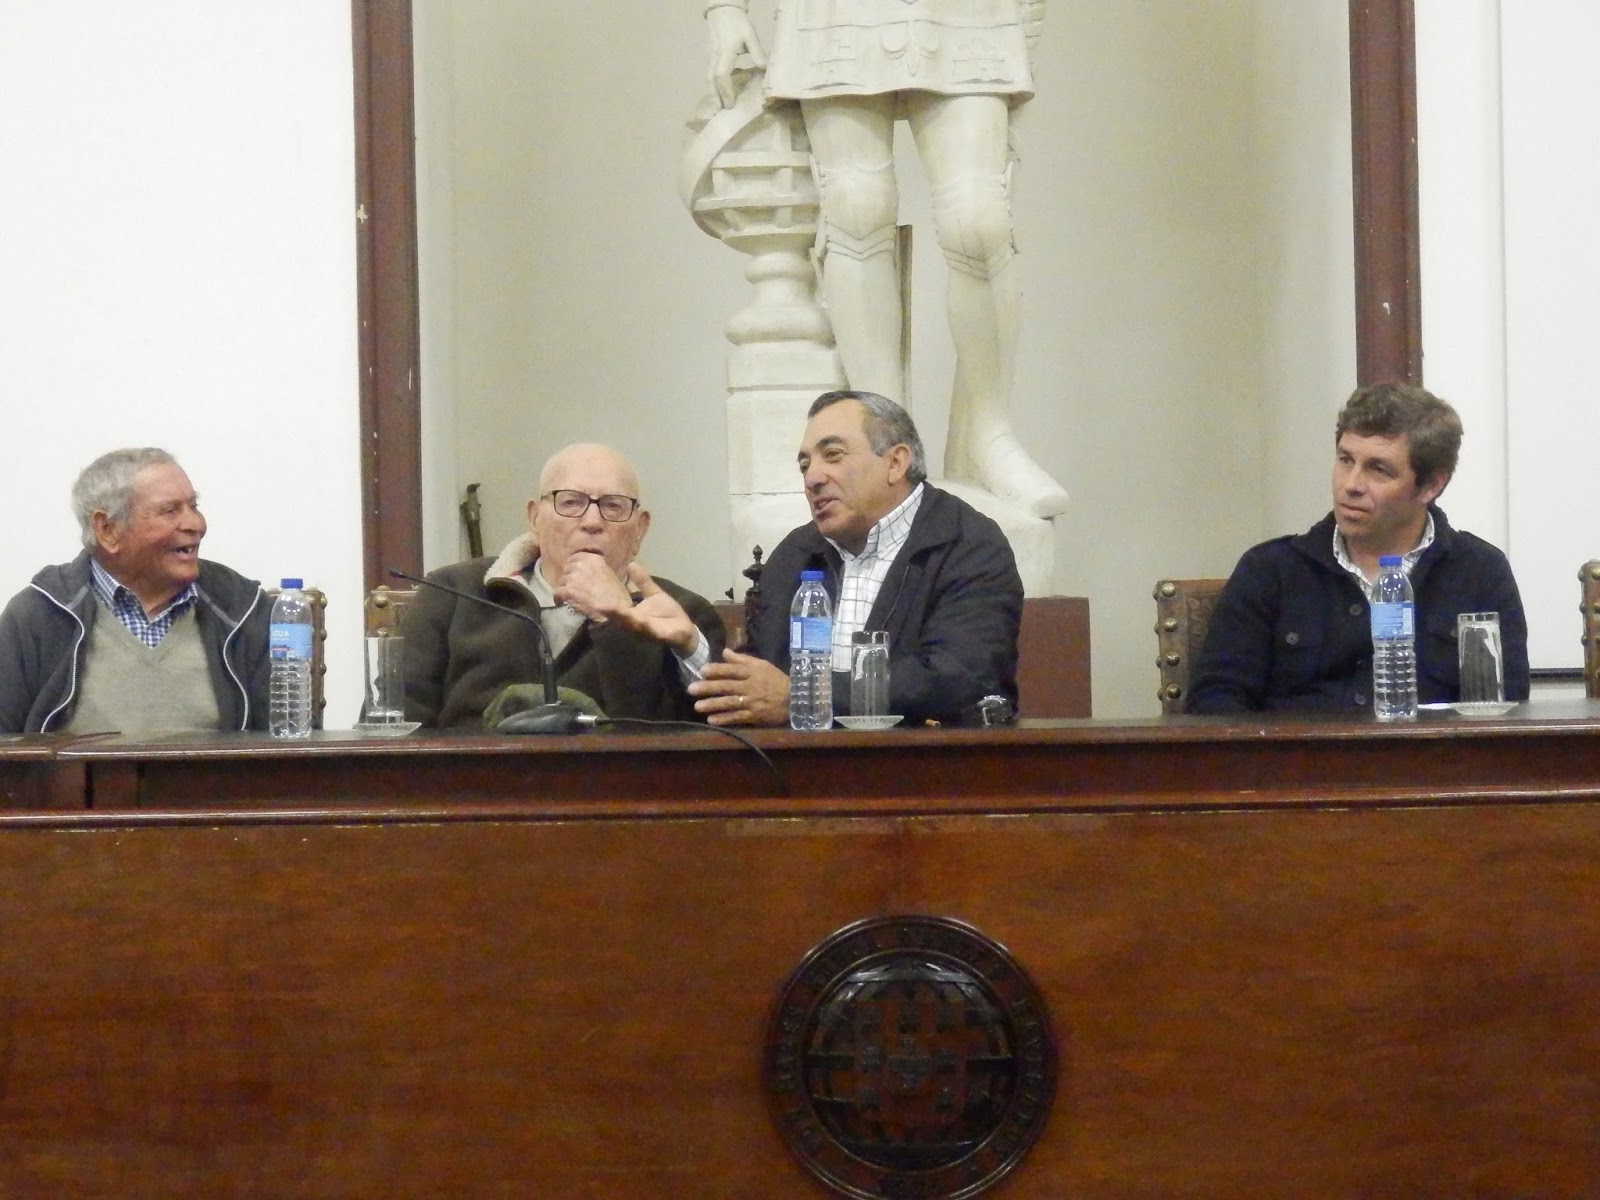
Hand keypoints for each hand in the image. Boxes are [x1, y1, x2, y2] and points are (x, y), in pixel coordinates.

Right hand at [555, 559, 698, 654]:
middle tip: (595, 603)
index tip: (593, 596)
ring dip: (622, 618)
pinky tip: (639, 620)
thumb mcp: (654, 594)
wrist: (685, 629)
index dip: (606, 604)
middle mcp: (636, 624)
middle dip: (609, 611)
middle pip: (620, 618)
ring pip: (632, 624)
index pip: (617, 609)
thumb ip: (642, 581)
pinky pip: (650, 629)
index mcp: (634, 614)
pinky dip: (644, 624)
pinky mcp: (659, 634)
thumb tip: (631, 564)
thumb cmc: (668, 613)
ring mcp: (647, 630)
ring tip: (609, 609)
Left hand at [689, 649, 789, 725]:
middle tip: (691, 689)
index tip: (702, 670)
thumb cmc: (776, 680)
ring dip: (713, 705)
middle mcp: (751, 687)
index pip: (732, 670)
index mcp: (752, 672)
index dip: (717, 670)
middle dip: (708, 687)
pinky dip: (724, 719)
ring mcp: (752, 702)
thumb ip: (742, 659)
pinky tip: (711, 720)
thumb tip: (725, 652)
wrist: (795, 700)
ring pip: (730, 703)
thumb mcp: (762, 665)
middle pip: (727, 686)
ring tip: (697, 706)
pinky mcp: (754, 716)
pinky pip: (737, 717)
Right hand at [707, 6, 765, 108]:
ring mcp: (710, 57)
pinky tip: (719, 93)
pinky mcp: (710, 57)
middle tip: (722, 112)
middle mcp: (714, 57)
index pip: (721, 75)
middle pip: (711, 81)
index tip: (731, 104)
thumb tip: (765, 70)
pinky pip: (710, 75)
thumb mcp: (751, 36)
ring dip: (713, 94)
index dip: (725, 91)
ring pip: (708, 79)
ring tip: (719, 107)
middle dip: (716, 98)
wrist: (722, 11)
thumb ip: (757, 53)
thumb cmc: (737, 23)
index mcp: (725, 53)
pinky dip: (713, 86)